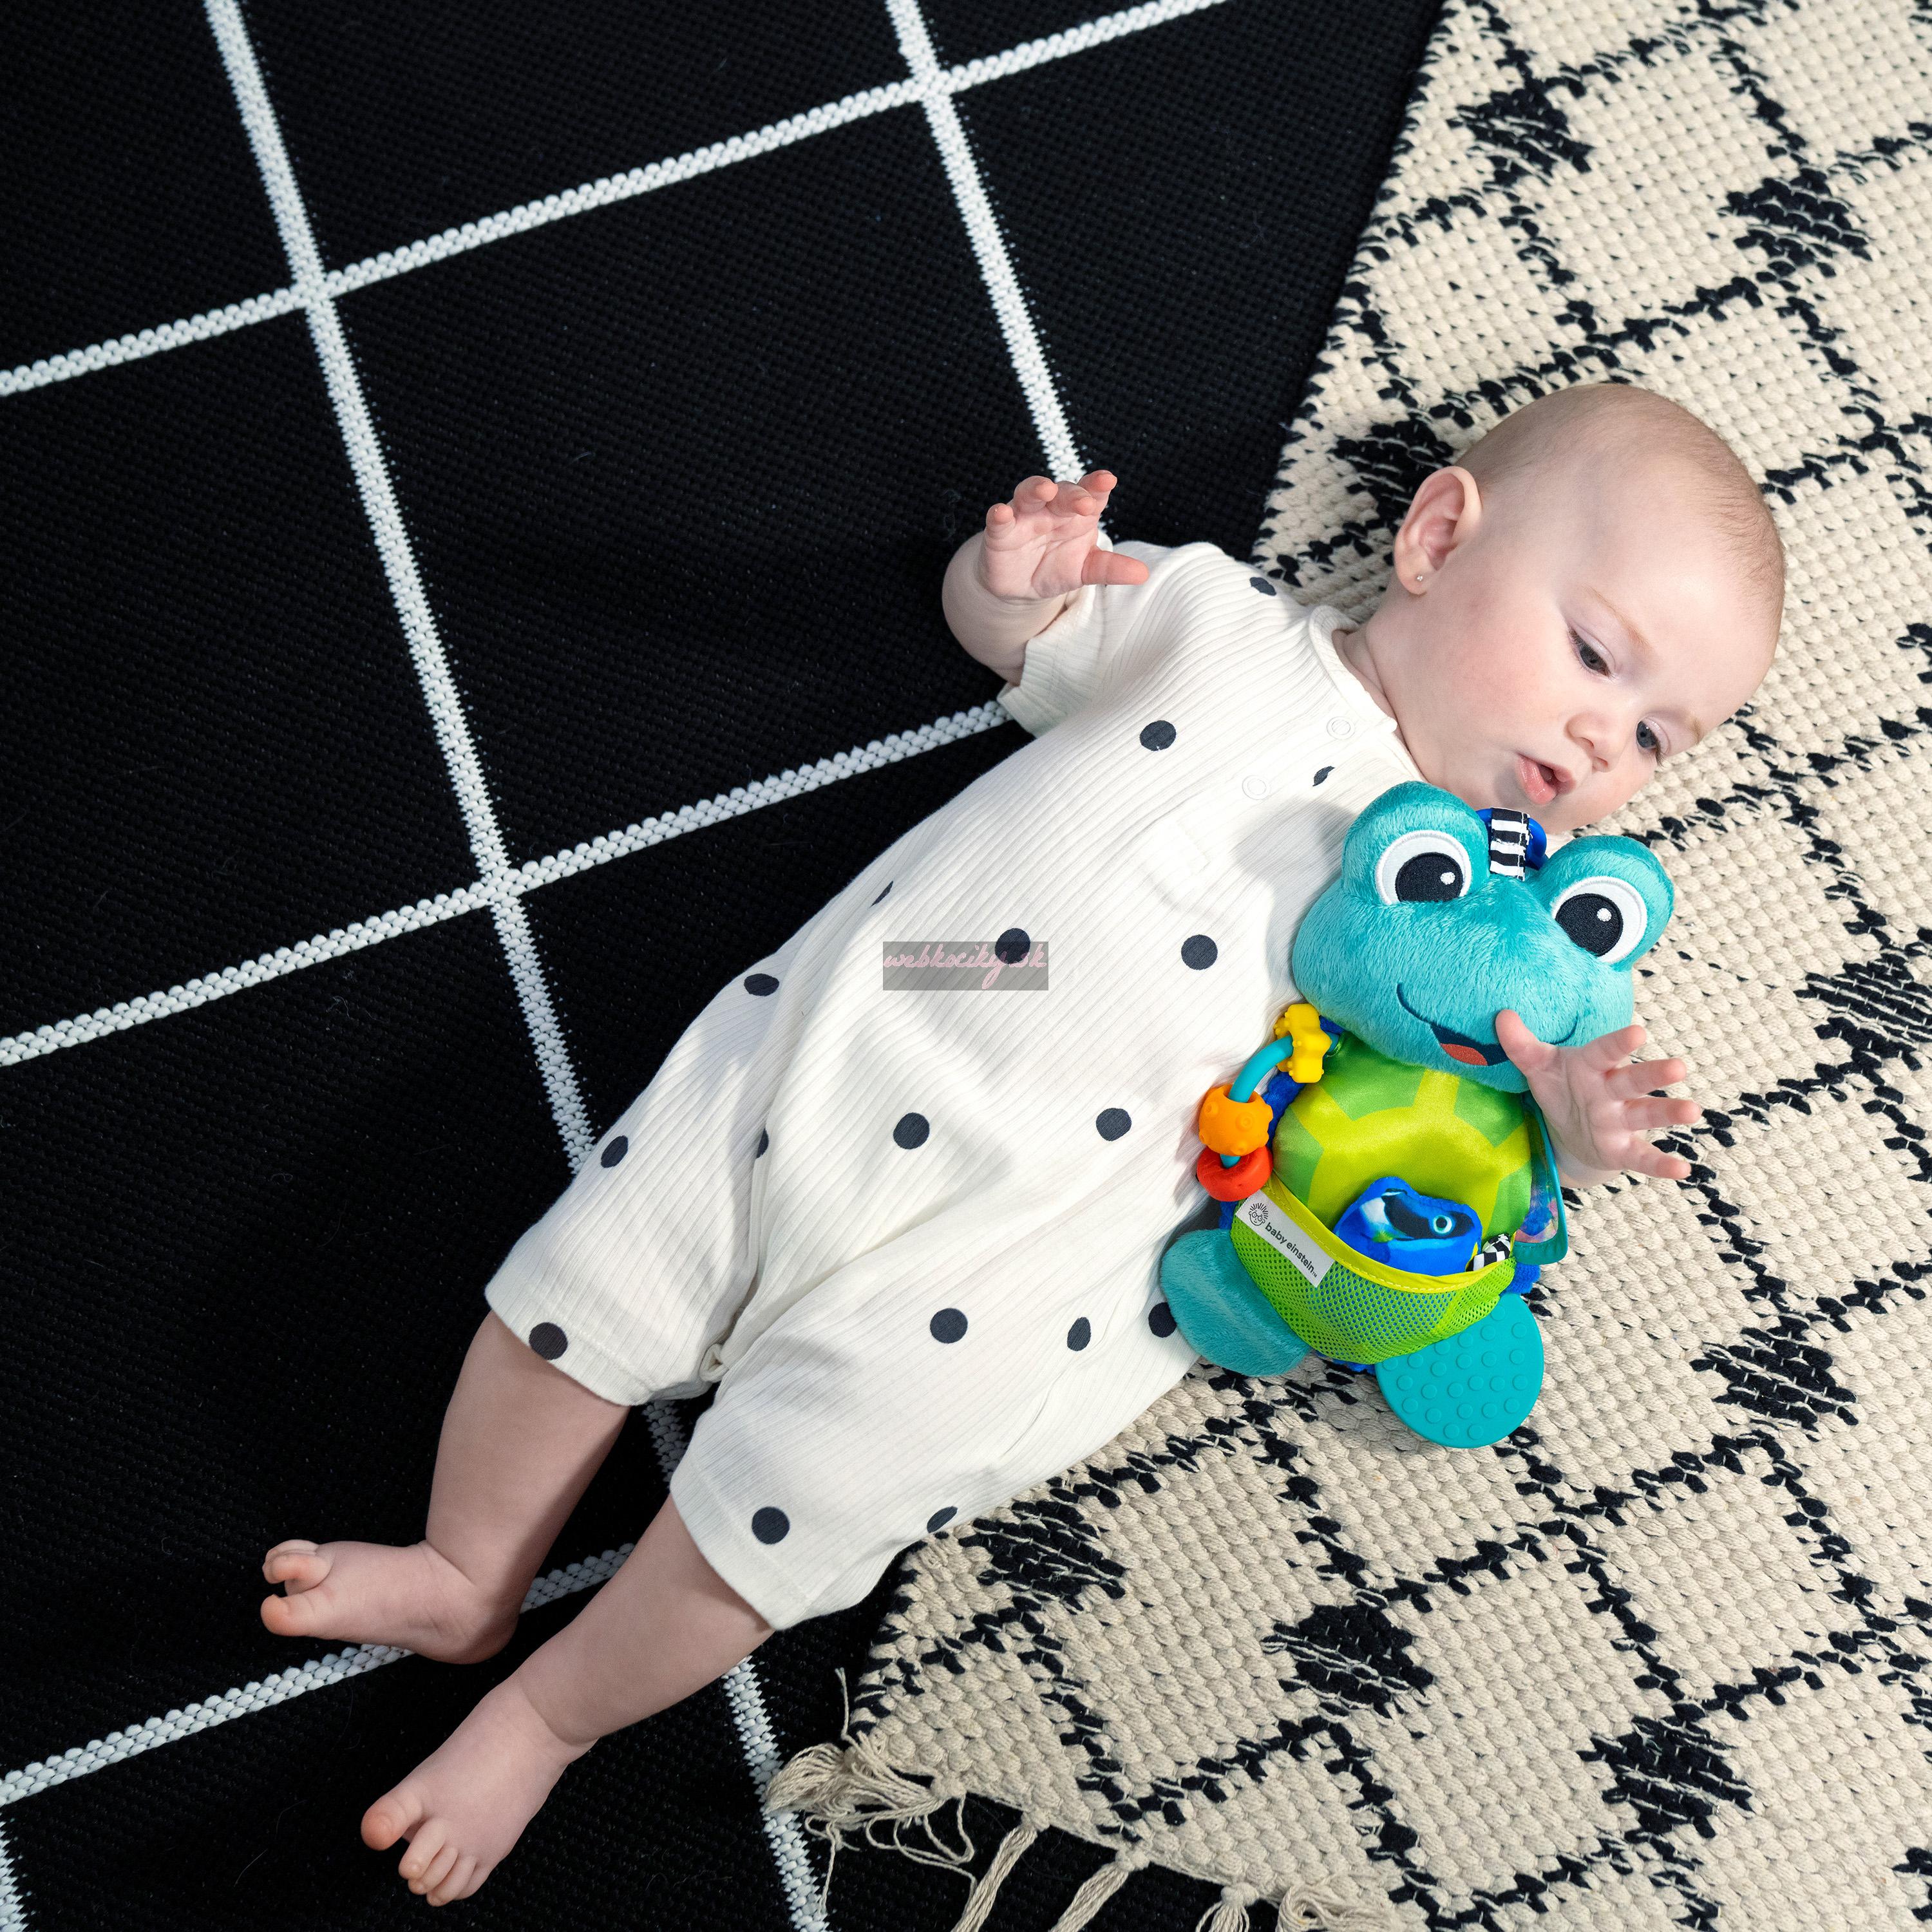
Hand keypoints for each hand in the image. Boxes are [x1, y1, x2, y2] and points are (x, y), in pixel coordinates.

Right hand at [977, 470, 1151, 602]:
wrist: (1021, 587)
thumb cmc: (1057, 567)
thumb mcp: (1086, 570)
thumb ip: (1111, 568)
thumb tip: (1143, 574)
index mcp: (1077, 513)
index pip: (1091, 494)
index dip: (1098, 486)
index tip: (1107, 480)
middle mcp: (1052, 508)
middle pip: (1062, 492)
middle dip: (1072, 494)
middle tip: (1084, 502)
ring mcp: (1024, 516)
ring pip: (1029, 493)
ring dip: (1036, 488)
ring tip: (1045, 489)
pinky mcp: (1000, 532)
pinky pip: (998, 519)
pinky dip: (998, 514)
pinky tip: (1000, 512)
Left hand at [1494, 1012, 1700, 1184]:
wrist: (1568, 1133)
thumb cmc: (1560, 1088)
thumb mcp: (1538, 1068)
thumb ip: (1521, 1045)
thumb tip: (1502, 1016)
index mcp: (1591, 1067)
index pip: (1604, 1052)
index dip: (1618, 1044)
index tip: (1638, 1032)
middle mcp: (1611, 1091)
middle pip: (1633, 1081)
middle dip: (1654, 1075)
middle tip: (1679, 1067)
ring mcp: (1620, 1120)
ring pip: (1646, 1114)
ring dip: (1669, 1112)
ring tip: (1692, 1110)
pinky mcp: (1622, 1149)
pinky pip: (1643, 1157)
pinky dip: (1662, 1164)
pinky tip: (1682, 1170)